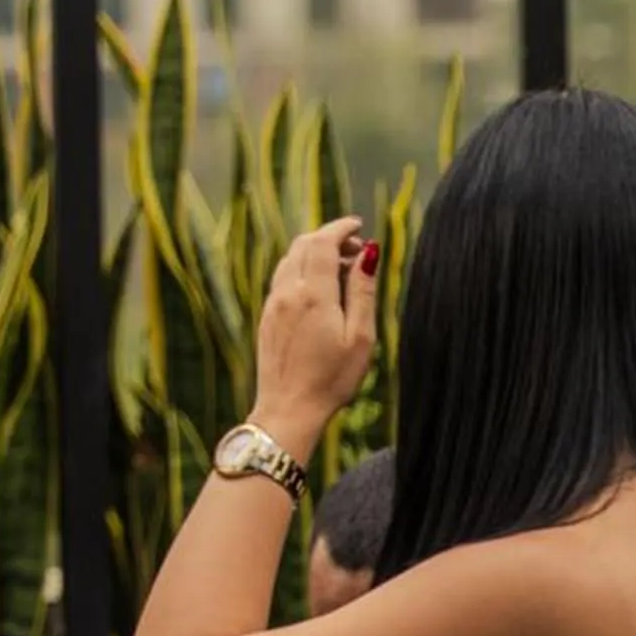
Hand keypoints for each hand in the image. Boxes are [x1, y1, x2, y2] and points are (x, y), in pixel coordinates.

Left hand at [251, 217, 378, 443]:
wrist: (288, 409)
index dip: (341, 227)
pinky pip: (283, 277)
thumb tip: (369, 252)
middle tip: (357, 249)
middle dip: (330, 237)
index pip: (322, 242)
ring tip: (343, 268)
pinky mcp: (267, 316)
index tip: (359, 225)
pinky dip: (302, 268)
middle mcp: (288, 292)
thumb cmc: (332, 379)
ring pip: (290, 258)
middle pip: (304, 244)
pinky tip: (321, 288)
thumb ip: (363, 291)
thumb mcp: (359, 337)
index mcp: (313, 295)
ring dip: (315, 252)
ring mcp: (273, 303)